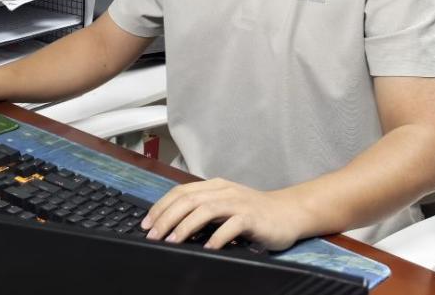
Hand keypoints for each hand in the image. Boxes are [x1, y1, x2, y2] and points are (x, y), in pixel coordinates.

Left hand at [141, 178, 309, 251]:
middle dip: (166, 218)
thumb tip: (172, 228)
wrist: (288, 213)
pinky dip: (217, 236)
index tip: (146, 224)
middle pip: (188, 199)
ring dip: (186, 226)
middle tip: (153, 235)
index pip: (181, 191)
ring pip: (205, 209)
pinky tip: (207, 248)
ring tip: (172, 241)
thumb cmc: (254, 214)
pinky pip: (231, 225)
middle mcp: (224, 191)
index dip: (161, 207)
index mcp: (215, 187)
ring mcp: (238, 202)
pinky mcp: (252, 217)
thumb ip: (204, 211)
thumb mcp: (226, 207)